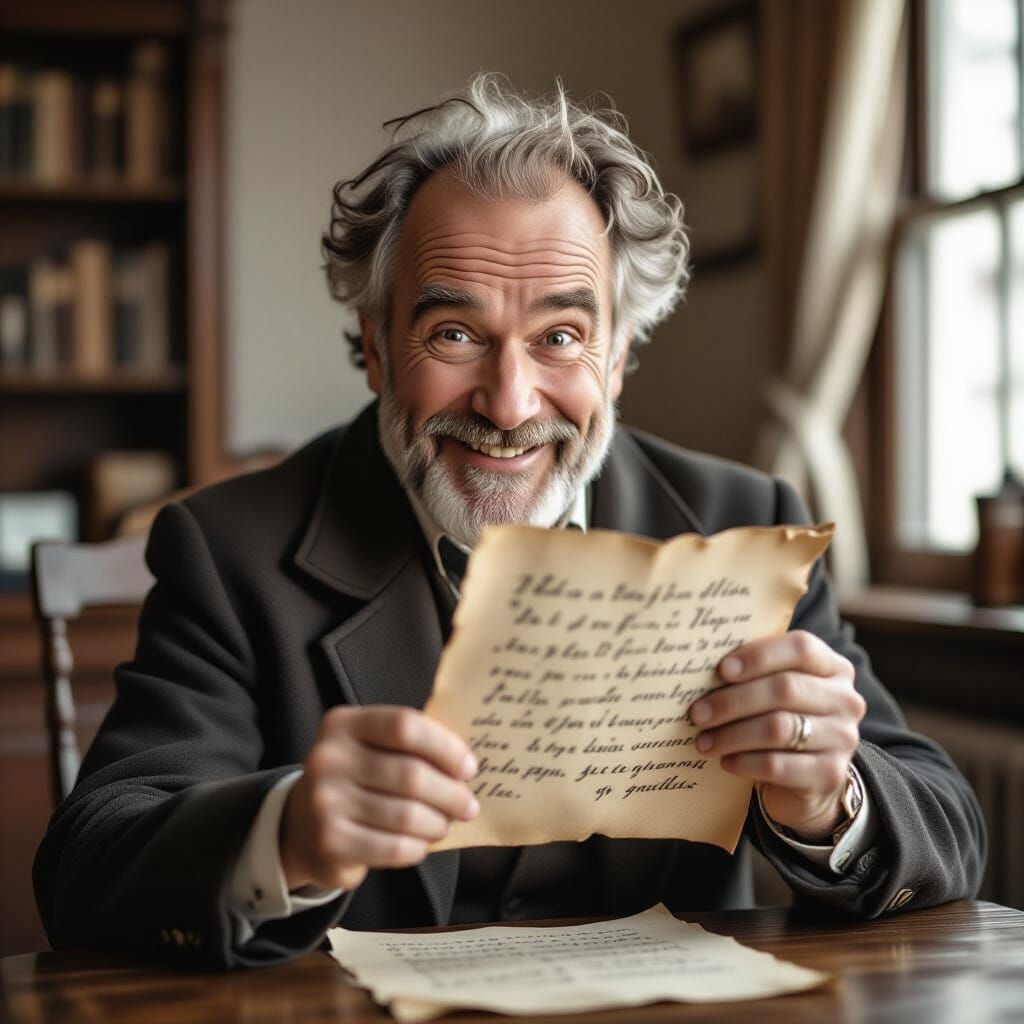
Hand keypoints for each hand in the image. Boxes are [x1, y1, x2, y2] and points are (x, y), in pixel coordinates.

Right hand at [279, 706, 478, 891]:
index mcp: (343, 724)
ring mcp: (325, 801)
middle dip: (451, 794)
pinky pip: (393, 847)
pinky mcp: (330, 842)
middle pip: (411, 774)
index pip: (405, 726)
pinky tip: (421, 843)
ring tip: (445, 824)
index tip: (469, 767)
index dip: (445, 747)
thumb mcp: (372, 747)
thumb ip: (411, 745)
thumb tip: (466, 764)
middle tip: (468, 806)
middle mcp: (328, 758)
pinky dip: (418, 847)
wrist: (302, 825)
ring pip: (407, 815)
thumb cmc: (355, 780)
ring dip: (438, 823)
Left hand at [689, 631, 865, 841]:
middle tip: (698, 713)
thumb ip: (754, 673)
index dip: (759, 656)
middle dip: (733, 700)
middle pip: (784, 689)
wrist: (807, 779)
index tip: (721, 670)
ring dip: (732, 734)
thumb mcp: (775, 691)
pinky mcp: (829, 774)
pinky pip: (778, 765)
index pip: (801, 648)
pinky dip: (744, 762)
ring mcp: (842, 738)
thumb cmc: (781, 719)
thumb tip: (701, 666)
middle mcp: (845, 700)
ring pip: (778, 728)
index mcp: (833, 667)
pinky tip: (725, 761)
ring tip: (703, 741)